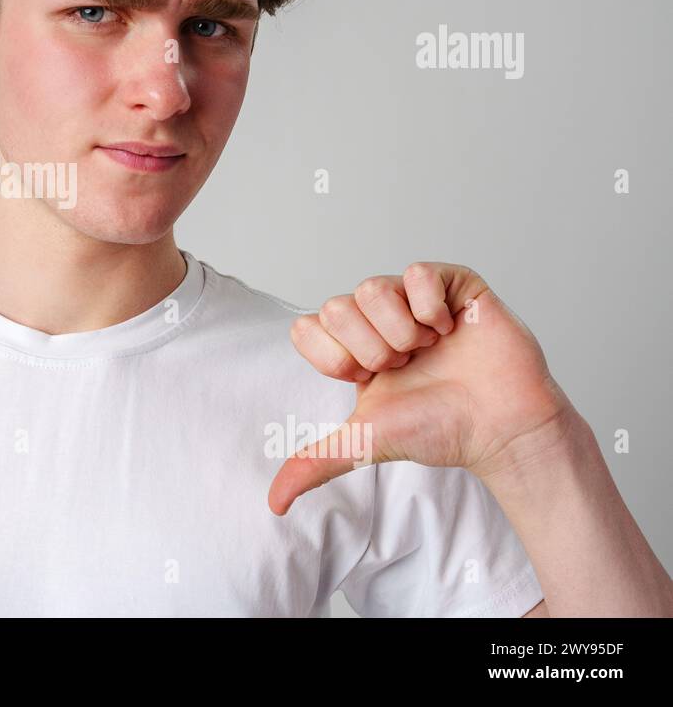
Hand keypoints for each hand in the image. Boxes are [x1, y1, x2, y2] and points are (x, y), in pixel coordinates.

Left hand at [268, 262, 573, 514]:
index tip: (368, 380)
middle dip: (371, 349)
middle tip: (404, 367)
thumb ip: (316, 463)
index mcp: (351, 347)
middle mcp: (377, 318)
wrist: (501, 428)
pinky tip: (449, 329)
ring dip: (400, 331)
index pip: (306, 328)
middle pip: (337, 307)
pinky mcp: (451, 284)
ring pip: (372, 288)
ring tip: (427, 350)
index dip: (336, 357)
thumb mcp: (365, 442)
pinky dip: (431, 308)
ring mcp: (412, 298)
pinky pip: (418, 273)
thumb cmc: (440, 429)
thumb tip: (276, 504)